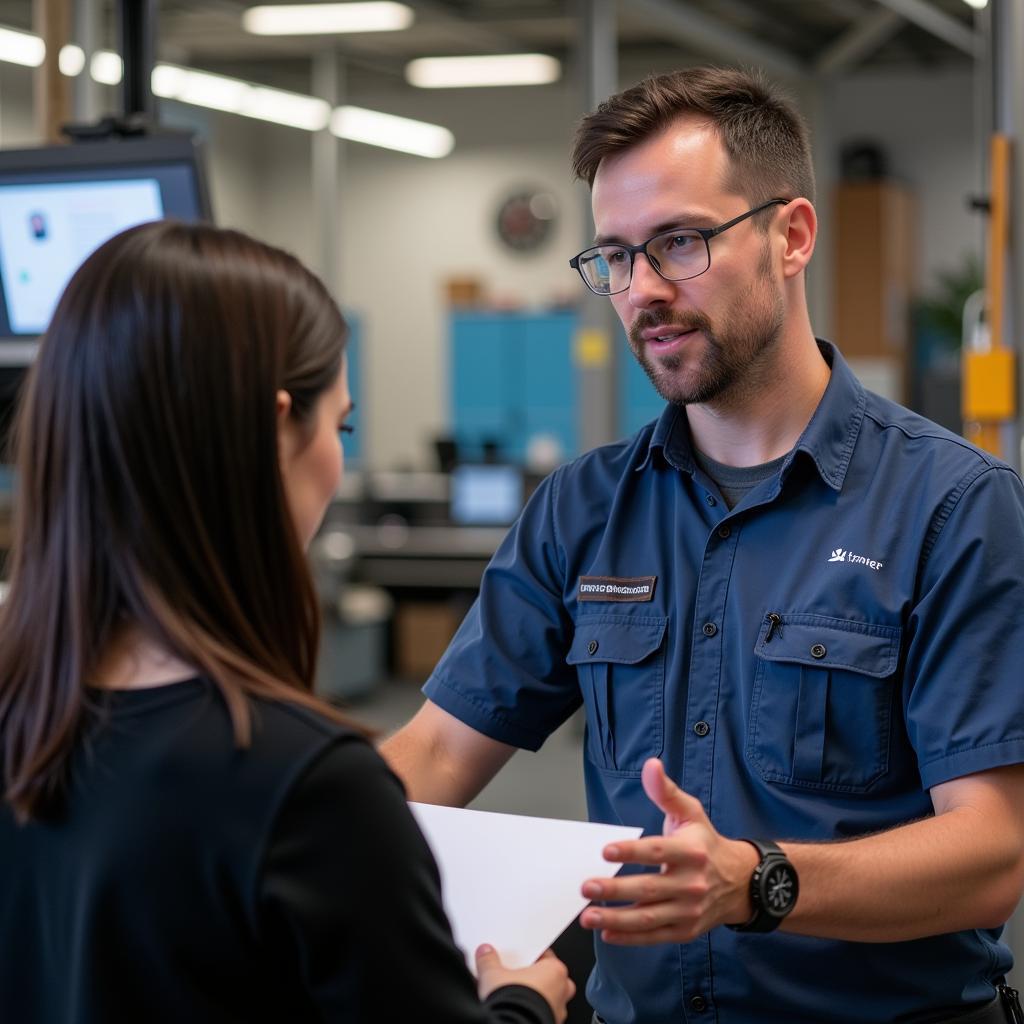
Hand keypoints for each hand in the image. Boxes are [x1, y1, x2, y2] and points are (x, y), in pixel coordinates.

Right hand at [475, 946, 574, 1023]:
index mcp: (554, 970)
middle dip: (533, 977)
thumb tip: (485, 954)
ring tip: (511, 997)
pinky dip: (530, 1013)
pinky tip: (514, 1012)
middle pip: (548, 977)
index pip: (544, 955)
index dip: (527, 955)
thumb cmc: (513, 1003)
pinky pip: (541, 1015)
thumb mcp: (492, 974)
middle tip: (513, 976)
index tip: (515, 957)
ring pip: (547, 999)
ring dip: (533, 998)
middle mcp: (560, 991)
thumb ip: (489, 961)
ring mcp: (556, 1013)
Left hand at [578, 758, 758, 944]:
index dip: (631, 851)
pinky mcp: (685, 930)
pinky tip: (608, 933)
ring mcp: (689, 911)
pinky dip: (630, 938)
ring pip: (649, 918)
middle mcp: (692, 884)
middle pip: (649, 889)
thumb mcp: (690, 812)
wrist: (740, 882)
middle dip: (615, 889)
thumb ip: (666, 791)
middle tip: (586, 887)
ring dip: (616, 919)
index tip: (606, 850)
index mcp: (692, 852)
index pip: (658, 852)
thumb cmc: (705, 843)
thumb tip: (651, 765)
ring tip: (588, 916)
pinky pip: (655, 936)